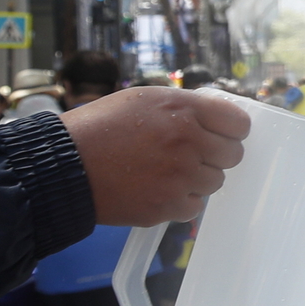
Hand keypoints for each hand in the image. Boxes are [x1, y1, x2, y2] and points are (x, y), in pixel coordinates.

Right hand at [61, 86, 249, 225]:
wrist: (64, 165)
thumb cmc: (101, 128)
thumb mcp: (145, 100)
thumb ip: (186, 108)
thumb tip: (219, 118)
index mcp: (184, 110)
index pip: (239, 124)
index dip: (231, 130)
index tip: (221, 135)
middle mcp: (188, 141)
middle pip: (233, 155)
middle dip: (215, 155)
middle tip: (190, 154)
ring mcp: (180, 176)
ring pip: (215, 182)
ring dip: (197, 179)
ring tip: (164, 170)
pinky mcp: (169, 205)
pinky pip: (194, 206)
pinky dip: (180, 201)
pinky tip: (156, 189)